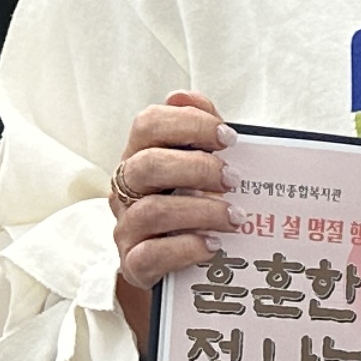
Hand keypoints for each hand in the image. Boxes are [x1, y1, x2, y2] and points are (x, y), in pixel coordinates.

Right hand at [107, 92, 233, 339]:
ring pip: (151, 211)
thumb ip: (196, 129)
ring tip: (235, 217)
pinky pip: (151, 255)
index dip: (189, 124)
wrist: (172, 264)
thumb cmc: (188, 202)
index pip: (148, 124)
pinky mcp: (133, 264)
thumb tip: (183, 96)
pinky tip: (213, 246)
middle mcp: (125, 189)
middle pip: (146, 165)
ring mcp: (126, 227)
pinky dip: (187, 248)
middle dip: (196, 169)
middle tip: (233, 179)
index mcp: (139, 155)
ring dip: (201, 211)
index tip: (228, 137)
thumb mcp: (195, 163)